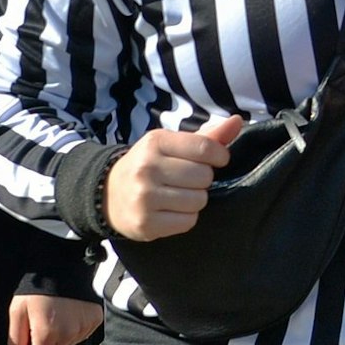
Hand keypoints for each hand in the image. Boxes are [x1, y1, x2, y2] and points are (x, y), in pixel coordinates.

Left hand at [6, 294, 101, 344]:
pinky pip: (80, 334)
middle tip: (41, 322)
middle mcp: (69, 333)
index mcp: (47, 333)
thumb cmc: (37, 288)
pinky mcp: (95, 319)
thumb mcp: (17, 312)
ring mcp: (85, 326)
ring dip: (59, 336)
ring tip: (56, 315)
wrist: (64, 264)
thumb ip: (15, 342)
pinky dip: (73, 328)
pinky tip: (69, 313)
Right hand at [103, 114, 243, 241]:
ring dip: (195, 200)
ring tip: (177, 196)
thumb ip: (207, 136)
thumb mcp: (172, 144)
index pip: (206, 148)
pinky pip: (188, 221)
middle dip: (203, 180)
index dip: (220, 156)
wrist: (107, 195)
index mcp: (156, 142)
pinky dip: (185, 218)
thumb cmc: (150, 165)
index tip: (216, 160)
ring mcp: (144, 197)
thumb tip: (237, 121)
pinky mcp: (145, 223)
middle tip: (186, 180)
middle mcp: (147, 168)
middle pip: (204, 176)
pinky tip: (170, 211)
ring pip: (199, 200)